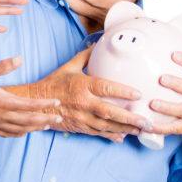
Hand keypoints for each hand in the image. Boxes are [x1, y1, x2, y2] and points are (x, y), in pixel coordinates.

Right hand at [0, 57, 62, 136]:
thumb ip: (3, 66)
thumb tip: (20, 58)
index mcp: (3, 102)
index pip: (30, 105)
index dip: (45, 104)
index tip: (56, 102)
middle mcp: (2, 116)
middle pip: (30, 121)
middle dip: (46, 120)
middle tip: (59, 118)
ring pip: (21, 129)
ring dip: (36, 128)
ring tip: (47, 126)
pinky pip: (9, 134)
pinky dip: (20, 133)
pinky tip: (25, 131)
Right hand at [33, 47, 149, 142]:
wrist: (36, 103)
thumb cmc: (53, 84)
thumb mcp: (69, 67)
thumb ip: (85, 56)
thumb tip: (97, 44)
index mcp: (82, 86)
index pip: (105, 88)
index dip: (123, 91)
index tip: (138, 94)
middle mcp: (83, 103)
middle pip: (110, 112)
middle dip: (130, 118)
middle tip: (146, 121)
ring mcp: (81, 117)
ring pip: (106, 126)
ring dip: (124, 129)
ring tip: (140, 130)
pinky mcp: (79, 127)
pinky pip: (97, 133)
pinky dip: (110, 135)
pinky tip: (122, 137)